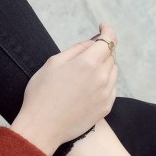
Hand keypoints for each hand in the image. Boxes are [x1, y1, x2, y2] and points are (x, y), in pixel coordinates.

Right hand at [11, 23, 118, 154]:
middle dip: (101, 50)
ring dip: (104, 66)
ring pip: (113, 72)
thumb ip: (77, 49)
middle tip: (86, 53)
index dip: (108, 30)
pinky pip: (111, 88)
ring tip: (85, 72)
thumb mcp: (54, 62)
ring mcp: (106, 94)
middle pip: (111, 55)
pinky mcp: (106, 107)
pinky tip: (89, 87)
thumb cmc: (42, 93)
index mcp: (88, 63)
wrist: (42, 127)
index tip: (103, 27)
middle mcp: (102, 78)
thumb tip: (93, 43)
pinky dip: (104, 82)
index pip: (108, 40)